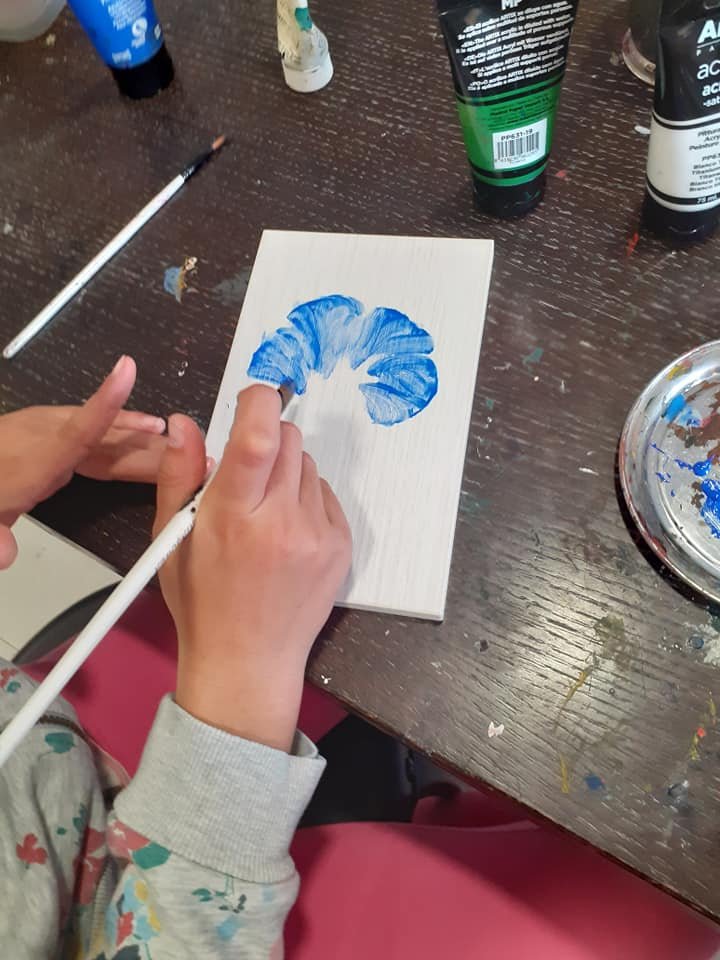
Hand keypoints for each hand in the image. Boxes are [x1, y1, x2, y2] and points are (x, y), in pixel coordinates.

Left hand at [0, 356, 165, 568]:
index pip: (77, 428)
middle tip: (192, 451)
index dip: (106, 403)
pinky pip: (98, 434)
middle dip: (151, 444)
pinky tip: (146, 435)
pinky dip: (126, 435)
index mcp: (34, 459)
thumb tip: (6, 554)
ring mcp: (51, 433)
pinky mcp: (53, 436)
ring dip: (145, 441)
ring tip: (182, 448)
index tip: (126, 371)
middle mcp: (46, 437)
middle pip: (108, 437)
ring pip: (107, 434)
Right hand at [155, 385, 351, 751]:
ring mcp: (318, 534)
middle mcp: (282, 521)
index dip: (257, 402)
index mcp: (234, 517)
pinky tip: (285, 530)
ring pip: (307, 463)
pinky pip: (325, 493)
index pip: (258, 436)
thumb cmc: (203, 602)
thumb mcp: (172, 540)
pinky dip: (304, 497)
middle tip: (247, 473)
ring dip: (284, 470)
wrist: (248, 662)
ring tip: (264, 510)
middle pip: (288, 437)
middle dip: (265, 438)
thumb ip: (180, 475)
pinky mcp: (341, 545)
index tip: (250, 399)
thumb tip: (185, 422)